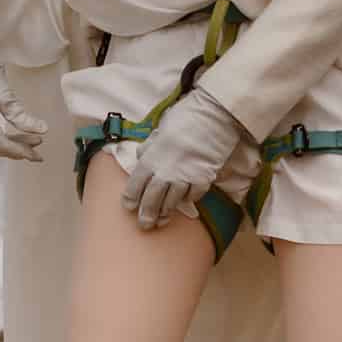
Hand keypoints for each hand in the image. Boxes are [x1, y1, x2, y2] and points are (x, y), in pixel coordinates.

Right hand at [0, 66, 47, 160]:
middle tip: (37, 146)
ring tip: (28, 140)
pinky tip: (10, 133)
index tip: (39, 155)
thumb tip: (43, 131)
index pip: (4, 146)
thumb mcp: (5, 96)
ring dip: (9, 144)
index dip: (23, 152)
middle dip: (17, 150)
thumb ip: (22, 117)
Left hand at [120, 85, 246, 230]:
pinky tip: (185, 202)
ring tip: (162, 221)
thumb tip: (142, 155)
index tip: (128, 206)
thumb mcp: (159, 130)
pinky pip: (194, 195)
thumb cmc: (184, 118)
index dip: (131, 197)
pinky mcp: (203, 179)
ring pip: (173, 201)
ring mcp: (185, 177)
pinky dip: (188, 200)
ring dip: (166, 212)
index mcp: (152, 159)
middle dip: (147, 214)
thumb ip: (150, 147)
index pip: (136, 184)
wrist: (213, 116)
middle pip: (153, 199)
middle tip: (144, 225)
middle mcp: (166, 172)